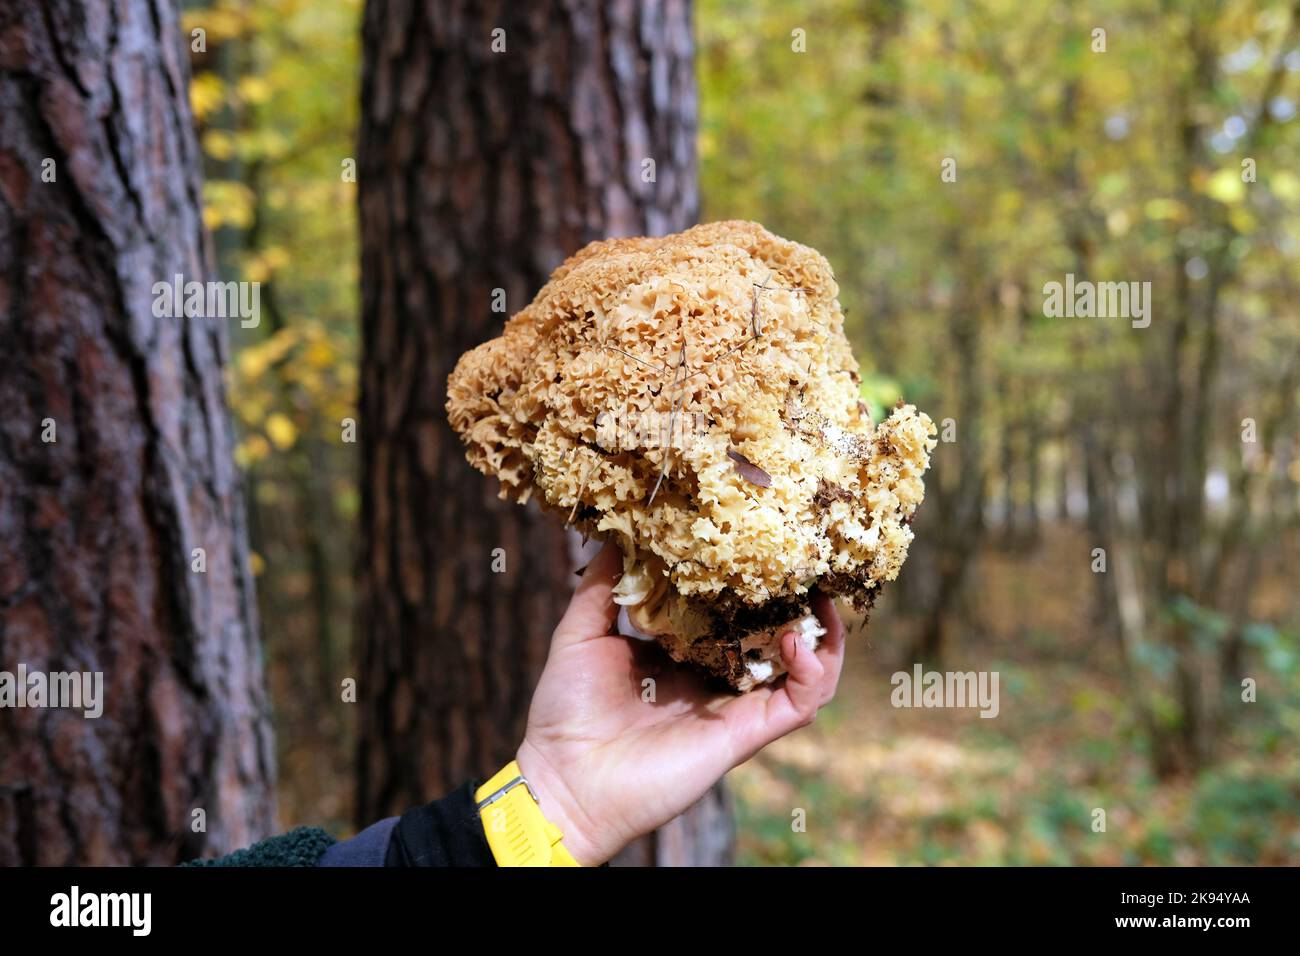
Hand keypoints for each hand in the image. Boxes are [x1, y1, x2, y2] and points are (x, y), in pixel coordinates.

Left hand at [515, 541, 846, 864]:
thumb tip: (616, 533)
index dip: (755, 583)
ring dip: (823, 636)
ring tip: (824, 599)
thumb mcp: (581, 633)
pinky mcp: (745, 734)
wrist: (563, 778)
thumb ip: (602, 587)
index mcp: (685, 654)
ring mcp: (735, 707)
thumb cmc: (566, 710)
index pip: (735, 612)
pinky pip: (799, 705)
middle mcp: (717, 679)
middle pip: (780, 638)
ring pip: (805, 672)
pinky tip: (798, 643)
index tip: (763, 543)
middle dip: (803, 603)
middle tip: (810, 564)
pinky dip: (814, 674)